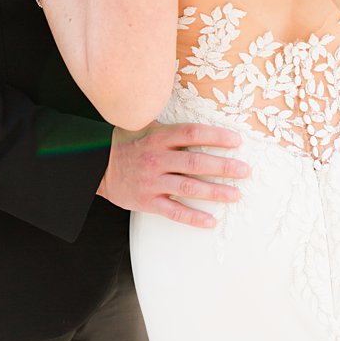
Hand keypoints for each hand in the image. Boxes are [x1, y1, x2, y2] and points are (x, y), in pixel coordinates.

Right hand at [98, 121, 251, 228]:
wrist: (94, 167)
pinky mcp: (146, 201)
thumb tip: (203, 119)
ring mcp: (152, 182)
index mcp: (159, 138)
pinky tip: (211, 221)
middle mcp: (157, 159)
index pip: (193, 133)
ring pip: (189, 188)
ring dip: (215, 192)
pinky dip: (194, 217)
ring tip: (236, 195)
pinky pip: (174, 211)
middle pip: (196, 162)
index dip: (217, 136)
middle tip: (245, 171)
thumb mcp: (146, 127)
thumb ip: (172, 126)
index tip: (237, 141)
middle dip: (224, 167)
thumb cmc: (128, 144)